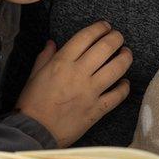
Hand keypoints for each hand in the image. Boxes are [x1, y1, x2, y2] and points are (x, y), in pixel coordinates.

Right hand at [16, 21, 131, 146]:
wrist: (34, 131)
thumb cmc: (31, 102)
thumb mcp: (34, 75)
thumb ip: (45, 57)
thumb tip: (52, 42)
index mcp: (62, 62)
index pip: (86, 37)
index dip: (99, 28)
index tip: (105, 26)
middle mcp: (78, 73)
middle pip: (105, 48)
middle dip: (116, 38)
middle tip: (118, 37)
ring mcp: (90, 91)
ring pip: (116, 69)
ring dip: (125, 58)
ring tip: (126, 54)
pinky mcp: (96, 109)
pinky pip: (117, 95)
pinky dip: (124, 87)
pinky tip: (125, 82)